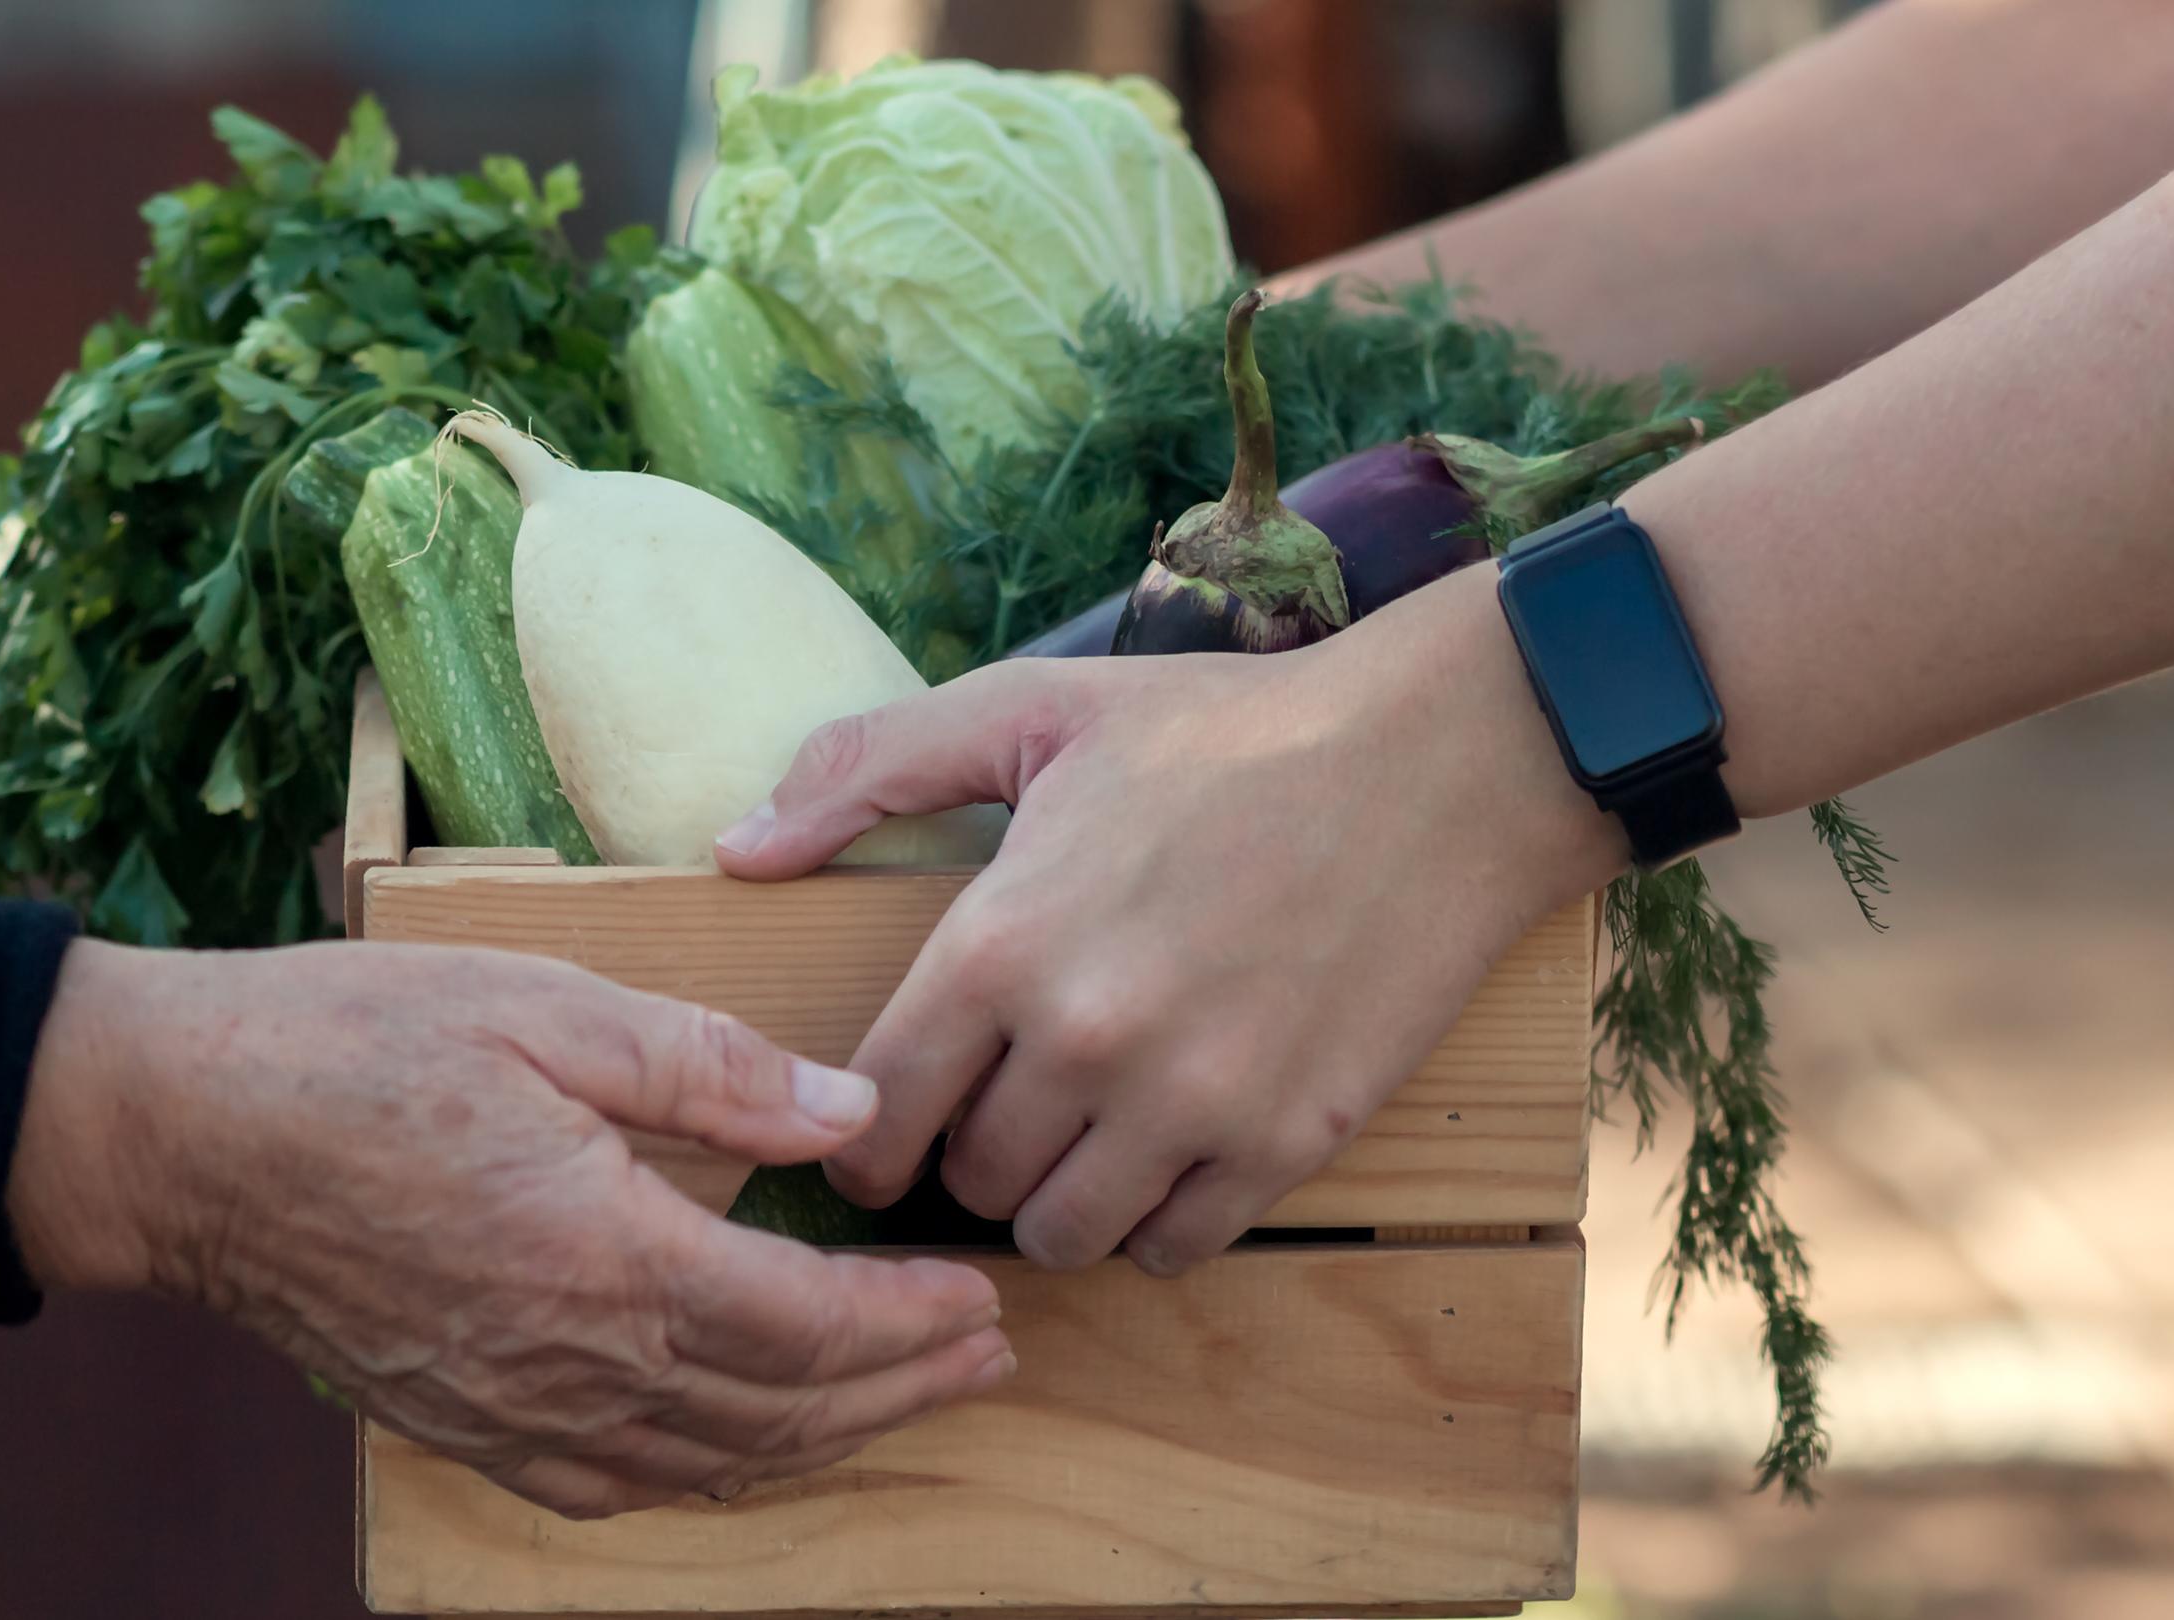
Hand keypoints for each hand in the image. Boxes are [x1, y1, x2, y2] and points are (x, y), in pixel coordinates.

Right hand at [7, 940, 1012, 1519]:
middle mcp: (568, 1364)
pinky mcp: (460, 1423)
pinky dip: (711, 1477)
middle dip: (900, 1390)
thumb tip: (845, 1110)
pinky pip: (615, 1487)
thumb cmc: (353, 1047)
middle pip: (779, 1413)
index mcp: (606, 1257)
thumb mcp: (550, 1012)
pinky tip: (747, 1448)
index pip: (807, 1325)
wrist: (175, 1134)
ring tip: (905, 1401)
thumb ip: (713, 1069)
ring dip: (825, 1441)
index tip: (981, 1296)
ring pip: (709, 1467)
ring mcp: (509, 1410)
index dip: (910, 1322)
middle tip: (986, 1356)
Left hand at [716, 569, 1621, 1275]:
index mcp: (1004, 941)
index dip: (863, 1135)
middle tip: (1004, 1106)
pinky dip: (1156, 1221)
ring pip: (1061, 1234)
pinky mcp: (1287, 1144)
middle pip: (967, 1180)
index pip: (874, 1110)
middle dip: (969, 1154)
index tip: (885, 1127)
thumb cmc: (1225, 733)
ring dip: (1056, 1199)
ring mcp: (1191, 1104)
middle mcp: (1085, 1040)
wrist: (1437, 767)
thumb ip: (870, 770)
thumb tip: (736, 851)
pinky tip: (1168, 1154)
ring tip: (1082, 1136)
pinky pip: (1174, 1250)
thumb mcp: (1037, 711)